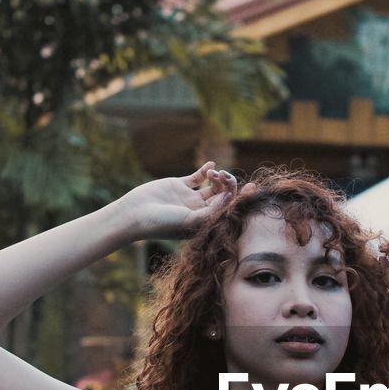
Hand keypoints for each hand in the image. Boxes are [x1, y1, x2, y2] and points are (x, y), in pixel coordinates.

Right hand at [116, 162, 256, 239]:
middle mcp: (200, 211)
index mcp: (206, 223)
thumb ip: (212, 210)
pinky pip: (197, 177)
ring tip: (214, 174)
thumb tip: (231, 198)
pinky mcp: (180, 185)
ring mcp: (190, 198)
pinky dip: (206, 170)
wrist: (135, 215)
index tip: (252, 189)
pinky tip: (211, 165)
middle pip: (224, 196)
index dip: (242, 200)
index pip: (229, 210)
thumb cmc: (162, 224)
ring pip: (213, 186)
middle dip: (230, 185)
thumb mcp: (191, 220)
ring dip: (218, 177)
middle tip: (225, 178)